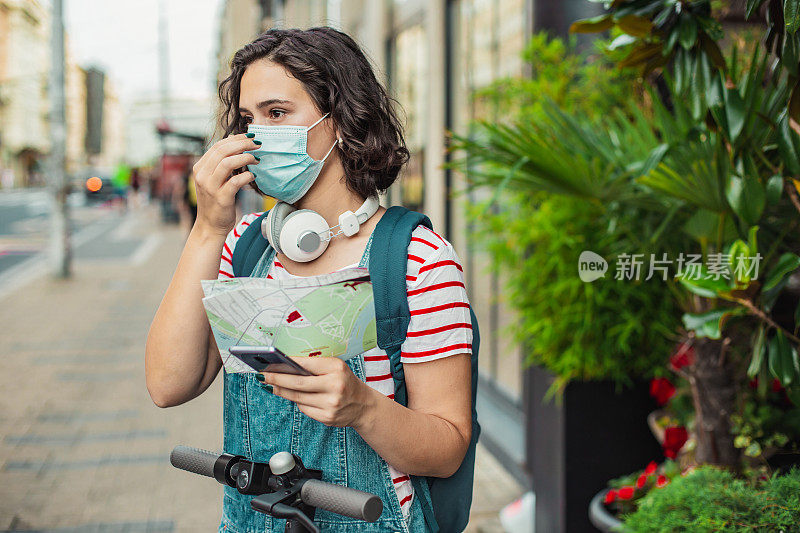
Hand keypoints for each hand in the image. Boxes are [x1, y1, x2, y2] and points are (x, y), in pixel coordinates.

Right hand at [192, 133, 259, 237]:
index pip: (217, 146)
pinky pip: (235, 181)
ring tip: (256, 159)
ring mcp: (210, 187)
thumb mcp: (214, 180)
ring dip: (245, 158)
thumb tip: (236, 143)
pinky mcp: (221, 198)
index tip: (249, 137)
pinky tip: (253, 176)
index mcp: (200, 168)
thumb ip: (221, 164)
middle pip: (222, 151)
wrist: (210, 226)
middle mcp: (202, 176)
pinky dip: (246, 176)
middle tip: (257, 144)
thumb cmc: (215, 202)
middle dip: (242, 144)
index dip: (235, 139)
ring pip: (227, 163)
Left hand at [260, 357, 375, 427]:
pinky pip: (304, 409)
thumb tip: (285, 367)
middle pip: (298, 384)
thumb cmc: (346, 382)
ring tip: (270, 386)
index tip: (270, 363)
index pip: (306, 365)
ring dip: (282, 392)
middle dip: (277, 379)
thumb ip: (315, 368)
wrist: (363, 405)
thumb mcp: (336, 368)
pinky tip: (291, 397)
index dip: (286, 364)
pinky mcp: (328, 418)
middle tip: (262, 376)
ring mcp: (331, 404)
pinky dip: (297, 402)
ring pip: (298, 398)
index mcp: (337, 368)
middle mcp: (335, 386)